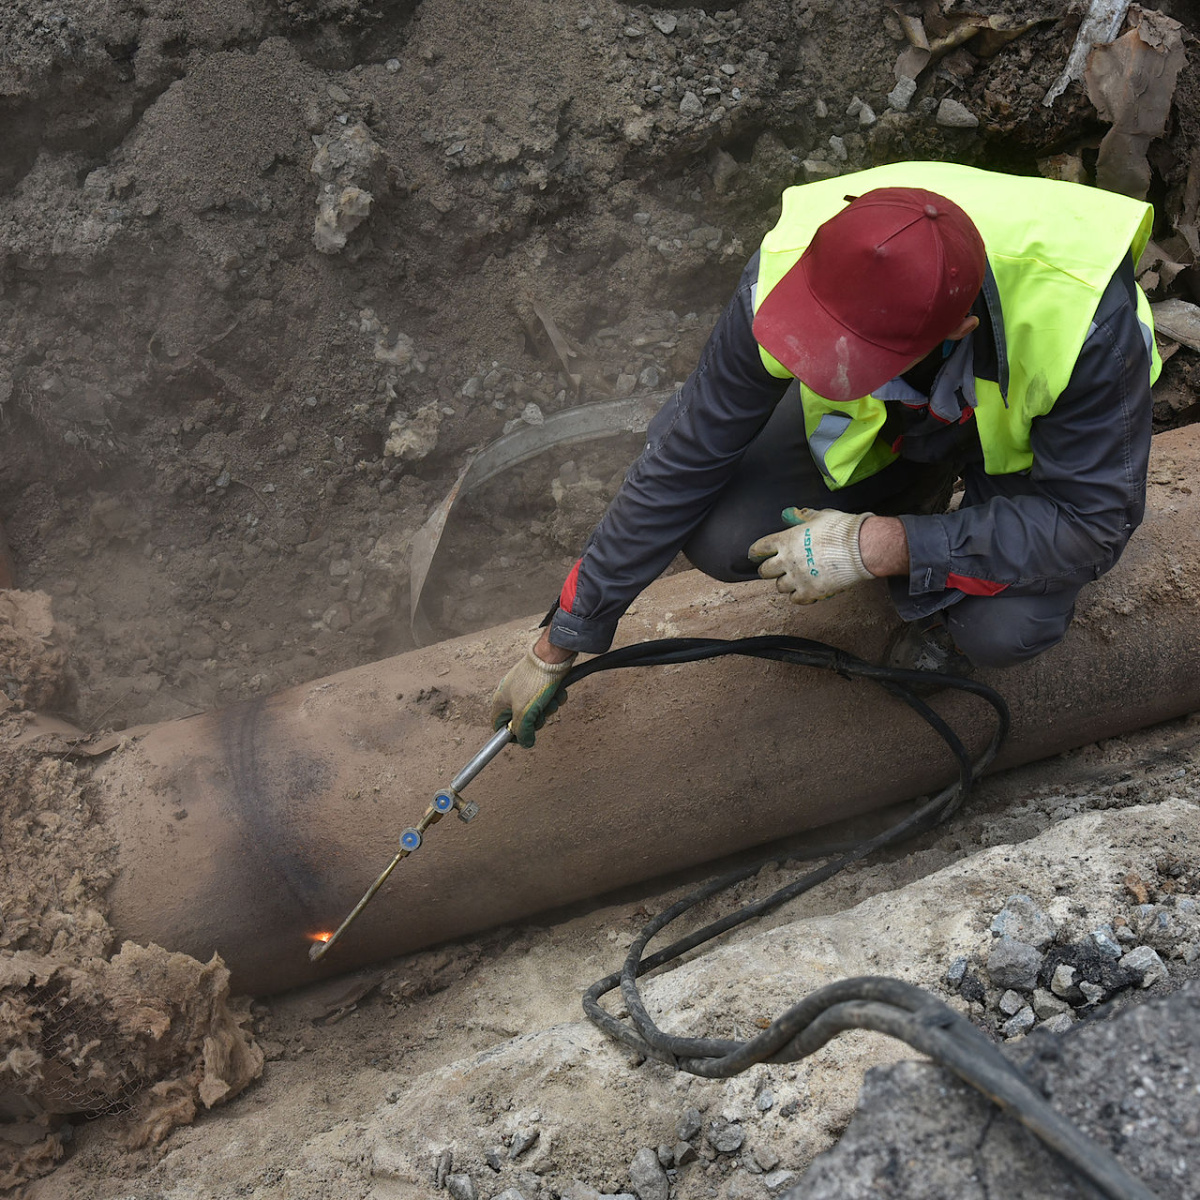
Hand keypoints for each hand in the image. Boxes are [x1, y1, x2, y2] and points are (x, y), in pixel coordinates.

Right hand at [490, 642, 576, 747]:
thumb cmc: (534, 682)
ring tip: (551, 698)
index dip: (511, 734)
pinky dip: (554, 697)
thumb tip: (525, 743)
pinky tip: (557, 691)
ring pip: (538, 710)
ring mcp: (526, 687)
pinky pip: (547, 698)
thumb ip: (522, 731)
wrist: (552, 656)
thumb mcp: (524, 712)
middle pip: (522, 720)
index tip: (525, 736)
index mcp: (501, 701)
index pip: (499, 725)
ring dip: (548, 708)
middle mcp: (511, 694)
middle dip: (536, 719)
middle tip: (540, 713)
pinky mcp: (540, 682)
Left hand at [748, 507, 873, 604]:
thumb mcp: (820, 516)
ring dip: (785, 583)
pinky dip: (799, 596)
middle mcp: (787, 560)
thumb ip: (804, 517)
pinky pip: (796, 599)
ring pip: (779, 587)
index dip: (756, 552)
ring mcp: (797, 578)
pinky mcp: (810, 592)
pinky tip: (805, 591)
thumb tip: (795, 513)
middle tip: (776, 569)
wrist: (860, 548)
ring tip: (795, 579)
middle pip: (765, 571)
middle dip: (768, 570)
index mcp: (786, 540)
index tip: (755, 555)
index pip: (760, 548)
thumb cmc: (841, 529)